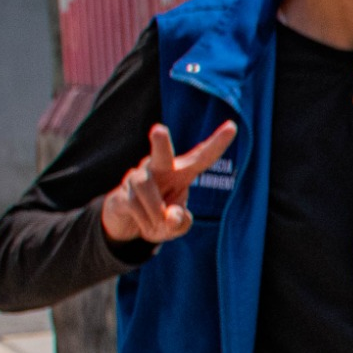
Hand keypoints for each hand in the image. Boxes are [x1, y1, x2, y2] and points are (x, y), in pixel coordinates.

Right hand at [99, 121, 238, 244]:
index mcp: (181, 172)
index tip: (232, 126)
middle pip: (161, 154)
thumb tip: (170, 216)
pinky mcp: (120, 192)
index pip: (202, 157)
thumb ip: (181, 222)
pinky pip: (132, 203)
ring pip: (144, 187)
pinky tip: (146, 226)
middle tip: (159, 129)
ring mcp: (136, 178)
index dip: (217, 143)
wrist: (128, 224)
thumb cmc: (161, 218)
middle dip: (160, 143)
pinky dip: (144, 221)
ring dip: (155, 212)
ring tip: (159, 226)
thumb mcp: (176, 226)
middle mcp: (159, 169)